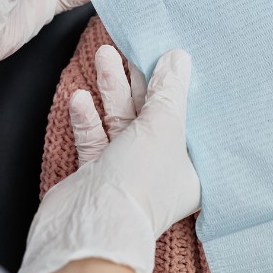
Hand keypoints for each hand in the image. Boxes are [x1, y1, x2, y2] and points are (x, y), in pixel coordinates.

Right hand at [14, 46, 199, 272]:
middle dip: (140, 81)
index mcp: (192, 168)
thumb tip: (178, 58)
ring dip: (112, 89)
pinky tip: (81, 96)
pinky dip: (89, 117)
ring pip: (121, 122)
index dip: (182, 89)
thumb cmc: (139, 179)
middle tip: (130, 46)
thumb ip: (169, 89)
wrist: (88, 226)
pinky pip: (95, 138)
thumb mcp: (164, 126)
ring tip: (105, 54)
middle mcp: (161, 171)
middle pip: (153, 116)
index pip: (190, 120)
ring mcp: (126, 173)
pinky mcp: (96, 175)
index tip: (174, 57)